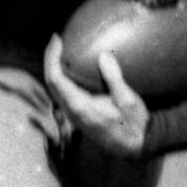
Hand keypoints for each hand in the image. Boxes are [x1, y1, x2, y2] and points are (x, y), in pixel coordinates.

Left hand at [41, 35, 151, 156]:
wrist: (136, 146)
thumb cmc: (134, 123)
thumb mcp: (128, 99)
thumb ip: (114, 78)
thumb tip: (103, 56)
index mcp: (80, 106)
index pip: (56, 79)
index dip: (52, 58)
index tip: (57, 40)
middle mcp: (72, 111)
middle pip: (50, 83)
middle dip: (50, 60)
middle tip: (56, 41)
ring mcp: (74, 116)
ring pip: (54, 90)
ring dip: (54, 70)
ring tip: (61, 53)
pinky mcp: (78, 117)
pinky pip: (63, 95)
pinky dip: (62, 79)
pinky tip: (73, 71)